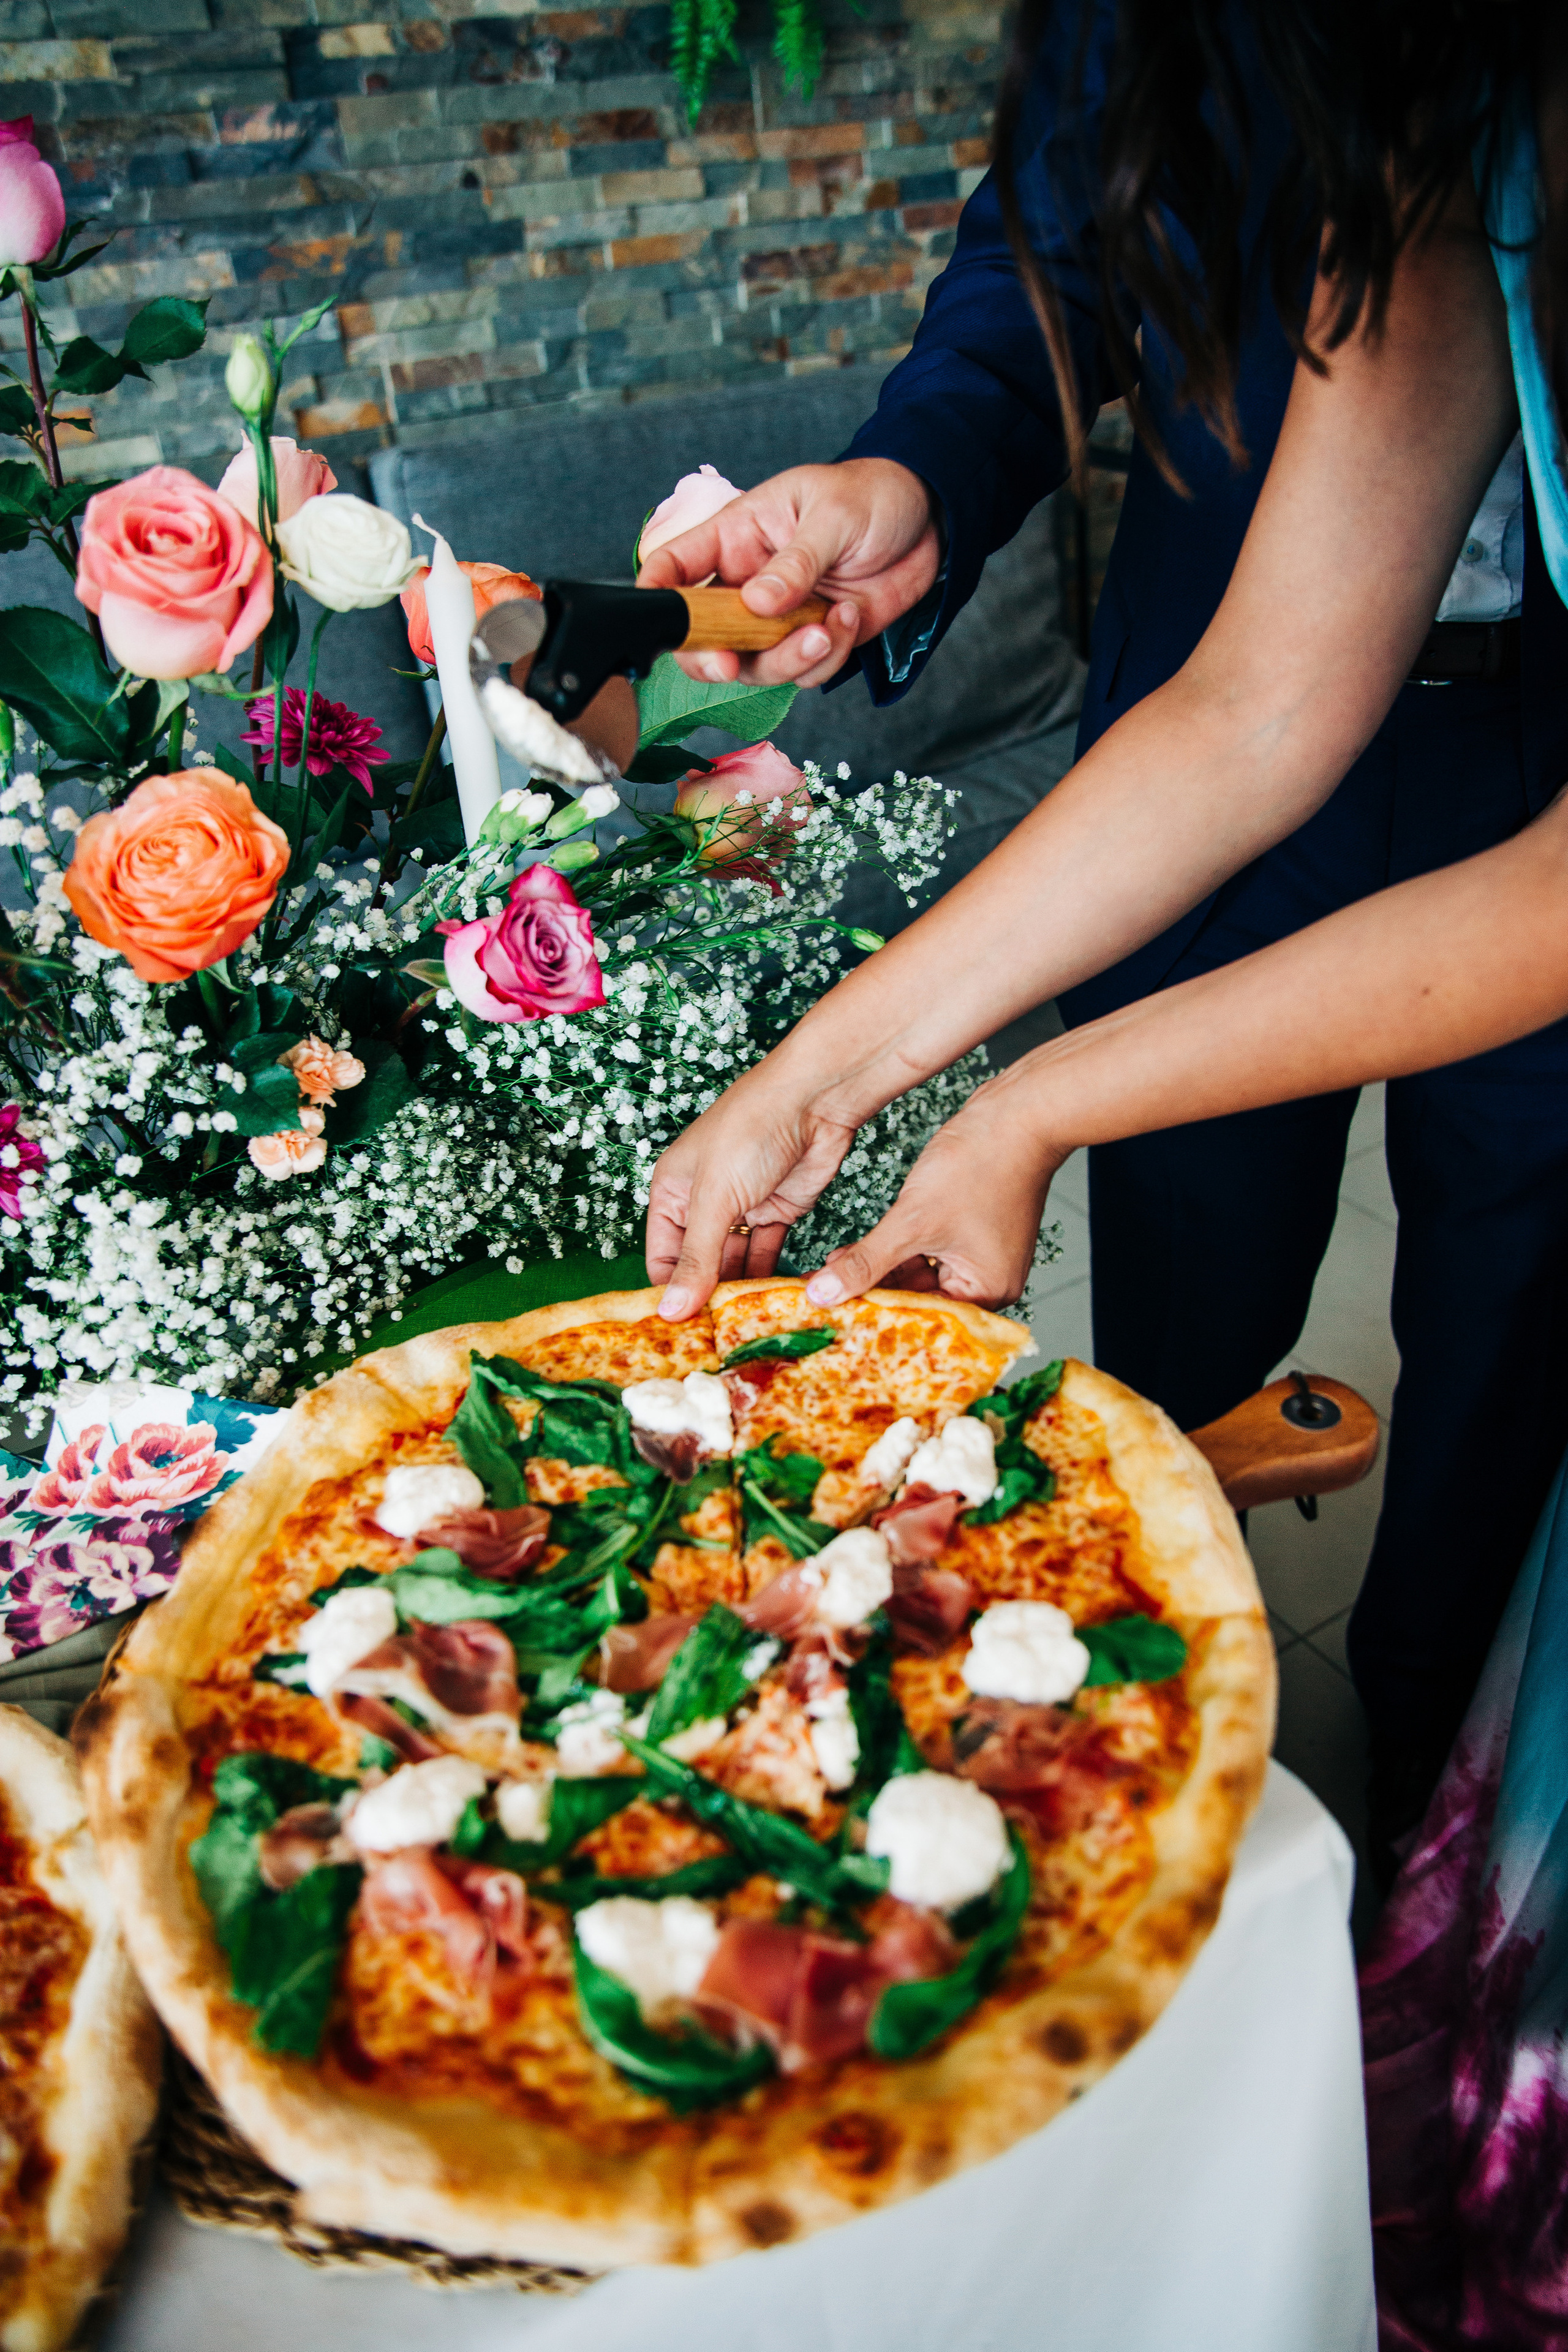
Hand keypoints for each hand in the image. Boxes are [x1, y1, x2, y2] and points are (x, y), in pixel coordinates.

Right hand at [636, 458, 940, 690]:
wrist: (932, 521)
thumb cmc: (872, 496)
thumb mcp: (832, 516)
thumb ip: (795, 562)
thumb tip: (756, 604)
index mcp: (735, 538)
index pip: (674, 568)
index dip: (658, 598)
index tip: (665, 625)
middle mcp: (748, 583)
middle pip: (703, 638)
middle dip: (714, 659)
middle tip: (732, 664)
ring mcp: (780, 618)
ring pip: (756, 666)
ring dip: (787, 661)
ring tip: (826, 629)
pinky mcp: (814, 640)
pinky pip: (804, 672)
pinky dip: (827, 658)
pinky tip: (848, 619)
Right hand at [645, 1062, 861, 1318]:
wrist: (817, 1098)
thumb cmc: (752, 1129)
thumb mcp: (716, 1198)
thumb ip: (696, 1258)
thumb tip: (670, 1310)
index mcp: (672, 1193)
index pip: (663, 1260)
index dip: (672, 1295)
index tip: (684, 1337)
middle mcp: (702, 1203)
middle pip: (699, 1266)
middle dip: (707, 1299)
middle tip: (718, 1345)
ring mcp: (742, 1208)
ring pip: (734, 1264)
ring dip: (739, 1293)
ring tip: (745, 1332)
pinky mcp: (778, 1212)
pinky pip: (766, 1256)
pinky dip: (767, 1278)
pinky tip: (770, 1306)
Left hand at [798, 1075, 1069, 1311]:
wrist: (1015, 1114)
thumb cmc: (982, 1165)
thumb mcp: (913, 1220)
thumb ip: (866, 1261)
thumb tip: (825, 1292)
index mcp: (987, 1293)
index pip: (921, 1319)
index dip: (872, 1318)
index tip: (832, 1318)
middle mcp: (988, 1282)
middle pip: (918, 1300)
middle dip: (870, 1294)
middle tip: (823, 1297)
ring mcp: (979, 1256)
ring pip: (916, 1276)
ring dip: (877, 1271)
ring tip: (829, 1273)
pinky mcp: (969, 1232)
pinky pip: (924, 1253)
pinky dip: (893, 1251)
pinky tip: (854, 1252)